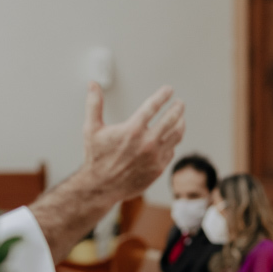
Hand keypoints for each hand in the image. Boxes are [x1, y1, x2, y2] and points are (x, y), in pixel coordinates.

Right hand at [28, 83, 185, 262]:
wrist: (102, 186)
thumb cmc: (96, 157)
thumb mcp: (91, 128)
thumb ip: (94, 104)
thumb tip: (93, 84)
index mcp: (132, 129)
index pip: (153, 106)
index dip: (163, 96)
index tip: (169, 90)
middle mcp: (147, 142)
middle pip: (171, 119)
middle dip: (178, 109)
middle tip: (180, 103)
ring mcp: (155, 156)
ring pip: (176, 136)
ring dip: (180, 124)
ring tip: (181, 119)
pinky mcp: (159, 168)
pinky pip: (171, 152)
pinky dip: (173, 143)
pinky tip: (171, 138)